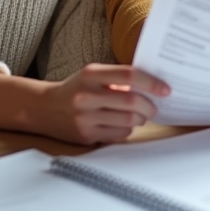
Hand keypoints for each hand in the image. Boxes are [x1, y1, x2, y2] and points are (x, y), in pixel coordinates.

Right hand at [0, 64, 169, 145]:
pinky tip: (123, 124)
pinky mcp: (85, 135)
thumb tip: (153, 85)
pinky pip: (118, 135)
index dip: (151, 83)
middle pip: (131, 102)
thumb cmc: (76, 89)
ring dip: (140, 119)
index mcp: (91, 74)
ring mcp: (85, 117)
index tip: (165, 89)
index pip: (129, 75)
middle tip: (154, 107)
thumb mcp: (93, 75)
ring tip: (139, 115)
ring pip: (128, 121)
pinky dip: (127, 130)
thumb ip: (118, 78)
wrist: (44, 108)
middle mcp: (87, 95)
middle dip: (150, 107)